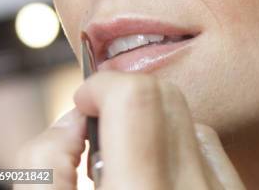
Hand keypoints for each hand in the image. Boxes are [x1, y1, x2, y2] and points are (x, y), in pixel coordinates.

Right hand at [16, 71, 245, 189]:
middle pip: (165, 94)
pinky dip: (181, 145)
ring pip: (190, 117)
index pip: (135, 95)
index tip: (85, 105)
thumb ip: (46, 165)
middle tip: (99, 137)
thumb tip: (73, 119)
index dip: (100, 85)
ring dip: (150, 124)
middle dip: (122, 98)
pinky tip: (161, 173)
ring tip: (129, 164)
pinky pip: (212, 145)